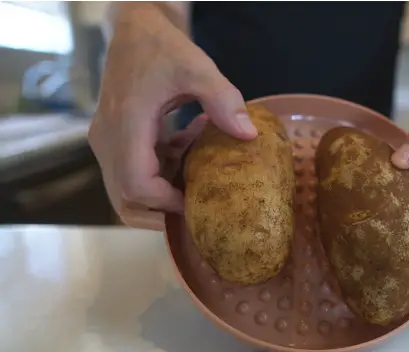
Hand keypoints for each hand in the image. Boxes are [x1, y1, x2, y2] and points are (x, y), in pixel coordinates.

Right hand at [88, 5, 256, 230]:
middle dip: (162, 212)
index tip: (199, 202)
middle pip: (126, 200)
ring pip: (127, 191)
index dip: (167, 203)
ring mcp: (109, 141)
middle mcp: (108, 140)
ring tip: (199, 169)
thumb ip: (223, 100)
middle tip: (199, 207)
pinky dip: (163, 171)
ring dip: (164, 191)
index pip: (137, 185)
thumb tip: (249, 136)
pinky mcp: (116, 140)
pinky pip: (135, 171)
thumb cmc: (162, 47)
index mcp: (125, 125)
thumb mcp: (198, 67)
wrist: (134, 30)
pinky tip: (191, 146)